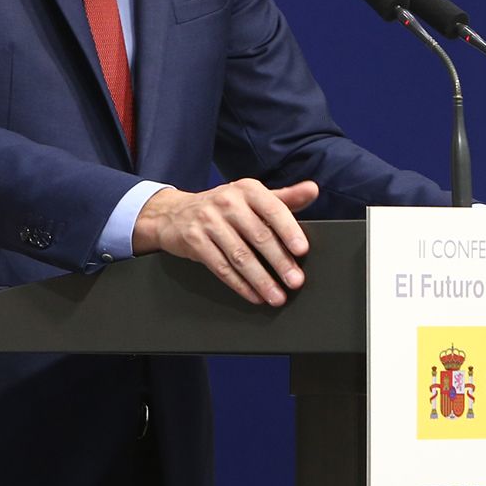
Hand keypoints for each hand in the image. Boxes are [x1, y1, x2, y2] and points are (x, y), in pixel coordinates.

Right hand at [132, 180, 319, 305]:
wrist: (174, 213)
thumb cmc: (223, 207)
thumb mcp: (252, 198)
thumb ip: (284, 198)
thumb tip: (312, 190)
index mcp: (247, 189)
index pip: (273, 209)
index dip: (289, 230)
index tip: (302, 250)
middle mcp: (227, 202)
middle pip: (259, 236)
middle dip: (280, 262)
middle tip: (295, 281)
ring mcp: (208, 221)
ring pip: (240, 256)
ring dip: (261, 280)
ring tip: (277, 296)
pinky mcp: (194, 241)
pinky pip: (221, 267)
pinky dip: (240, 284)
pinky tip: (254, 295)